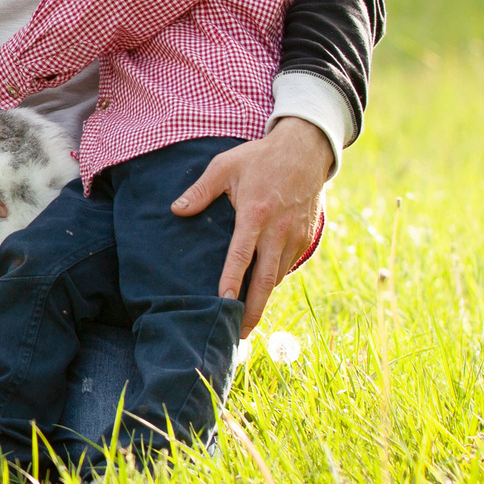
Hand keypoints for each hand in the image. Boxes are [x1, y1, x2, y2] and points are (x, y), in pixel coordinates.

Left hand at [174, 117, 334, 336]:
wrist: (306, 150)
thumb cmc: (259, 157)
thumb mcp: (225, 166)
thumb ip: (200, 190)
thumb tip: (176, 210)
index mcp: (255, 214)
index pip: (241, 256)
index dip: (232, 281)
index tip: (223, 302)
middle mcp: (278, 230)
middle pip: (265, 279)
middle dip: (253, 308)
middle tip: (240, 333)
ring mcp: (295, 236)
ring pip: (278, 275)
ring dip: (264, 298)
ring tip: (247, 319)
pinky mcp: (306, 237)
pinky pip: (289, 265)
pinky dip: (276, 280)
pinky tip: (263, 291)